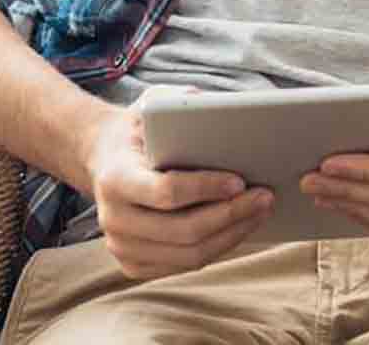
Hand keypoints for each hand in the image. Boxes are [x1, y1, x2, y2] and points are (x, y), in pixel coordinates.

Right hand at [86, 94, 273, 278]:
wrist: (104, 158)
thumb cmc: (138, 129)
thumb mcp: (153, 103)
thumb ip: (182, 103)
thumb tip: (222, 110)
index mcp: (115, 177)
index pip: (167, 192)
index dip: (207, 188)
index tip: (241, 180)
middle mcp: (113, 218)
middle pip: (183, 230)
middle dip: (231, 215)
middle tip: (265, 197)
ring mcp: (121, 247)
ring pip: (188, 255)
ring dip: (232, 236)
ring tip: (260, 212)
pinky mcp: (133, 264)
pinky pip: (184, 265)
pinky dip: (217, 248)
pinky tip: (239, 227)